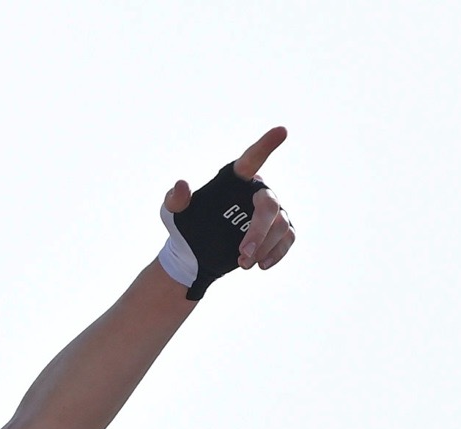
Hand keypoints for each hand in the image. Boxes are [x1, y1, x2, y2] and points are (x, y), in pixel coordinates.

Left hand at [163, 126, 294, 271]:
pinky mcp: (279, 231)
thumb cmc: (184, 227)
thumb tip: (181, 185)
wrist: (194, 255)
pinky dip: (276, 253)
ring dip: (264, 247)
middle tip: (242, 254)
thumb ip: (175, 199)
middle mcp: (256, 192)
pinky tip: (260, 265)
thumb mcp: (172, 213)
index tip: (282, 131)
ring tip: (243, 263)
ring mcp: (271, 212)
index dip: (265, 146)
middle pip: (269, 205)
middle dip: (258, 231)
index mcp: (234, 180)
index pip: (251, 159)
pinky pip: (288, 238)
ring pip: (281, 225)